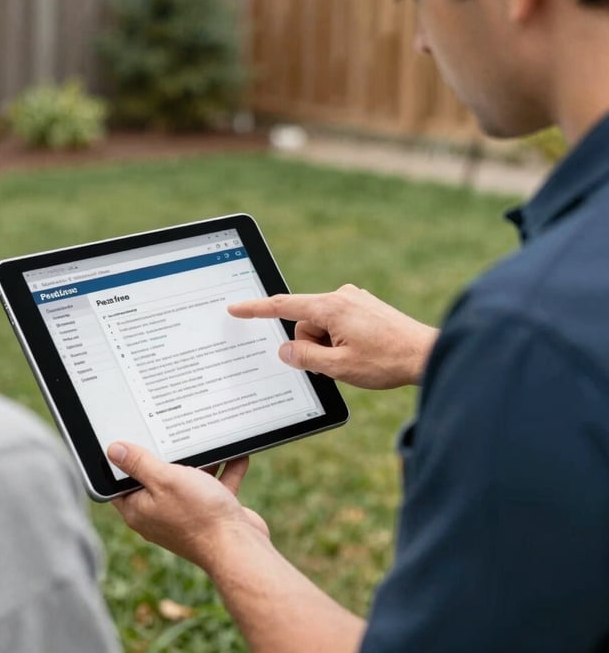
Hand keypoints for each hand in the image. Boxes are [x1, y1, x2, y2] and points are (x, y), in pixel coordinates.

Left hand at [109, 443, 268, 569]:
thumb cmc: (199, 515)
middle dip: (165, 456)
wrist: (239, 546)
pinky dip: (223, 471)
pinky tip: (235, 454)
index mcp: (140, 510)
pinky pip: (214, 487)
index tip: (128, 440)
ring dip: (200, 462)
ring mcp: (186, 516)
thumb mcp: (165, 479)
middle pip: (156, 479)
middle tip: (167, 432)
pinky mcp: (210, 515)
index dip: (122, 463)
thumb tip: (113, 450)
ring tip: (203, 439)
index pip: (120, 485)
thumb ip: (139, 463)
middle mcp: (160, 515)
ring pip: (188, 481)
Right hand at [229, 284, 438, 388]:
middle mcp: (340, 296)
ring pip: (321, 325)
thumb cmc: (387, 361)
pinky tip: (362, 351)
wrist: (428, 354)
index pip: (282, 306)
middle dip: (311, 345)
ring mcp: (354, 299)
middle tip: (336, 364)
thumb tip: (285, 350)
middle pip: (304, 322)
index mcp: (330, 307)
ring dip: (328, 344)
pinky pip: (337, 322)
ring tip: (355, 358)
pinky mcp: (364, 306)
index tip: (235, 308)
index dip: (255, 309)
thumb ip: (305, 357)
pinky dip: (339, 339)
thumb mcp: (339, 367)